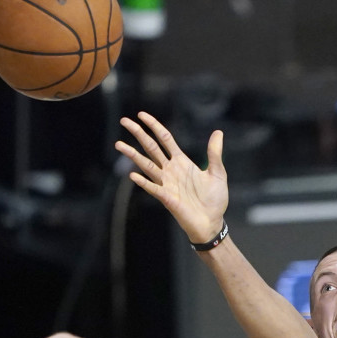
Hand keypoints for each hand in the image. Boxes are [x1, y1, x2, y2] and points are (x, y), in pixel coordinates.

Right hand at [115, 112, 228, 244]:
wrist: (213, 223)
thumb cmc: (214, 200)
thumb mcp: (218, 173)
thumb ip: (214, 154)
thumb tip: (218, 132)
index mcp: (182, 162)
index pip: (164, 139)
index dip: (154, 126)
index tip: (141, 115)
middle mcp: (171, 170)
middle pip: (151, 147)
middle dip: (138, 133)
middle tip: (123, 121)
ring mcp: (167, 184)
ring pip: (146, 165)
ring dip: (132, 155)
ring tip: (118, 145)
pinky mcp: (167, 198)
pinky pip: (153, 188)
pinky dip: (143, 182)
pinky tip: (132, 175)